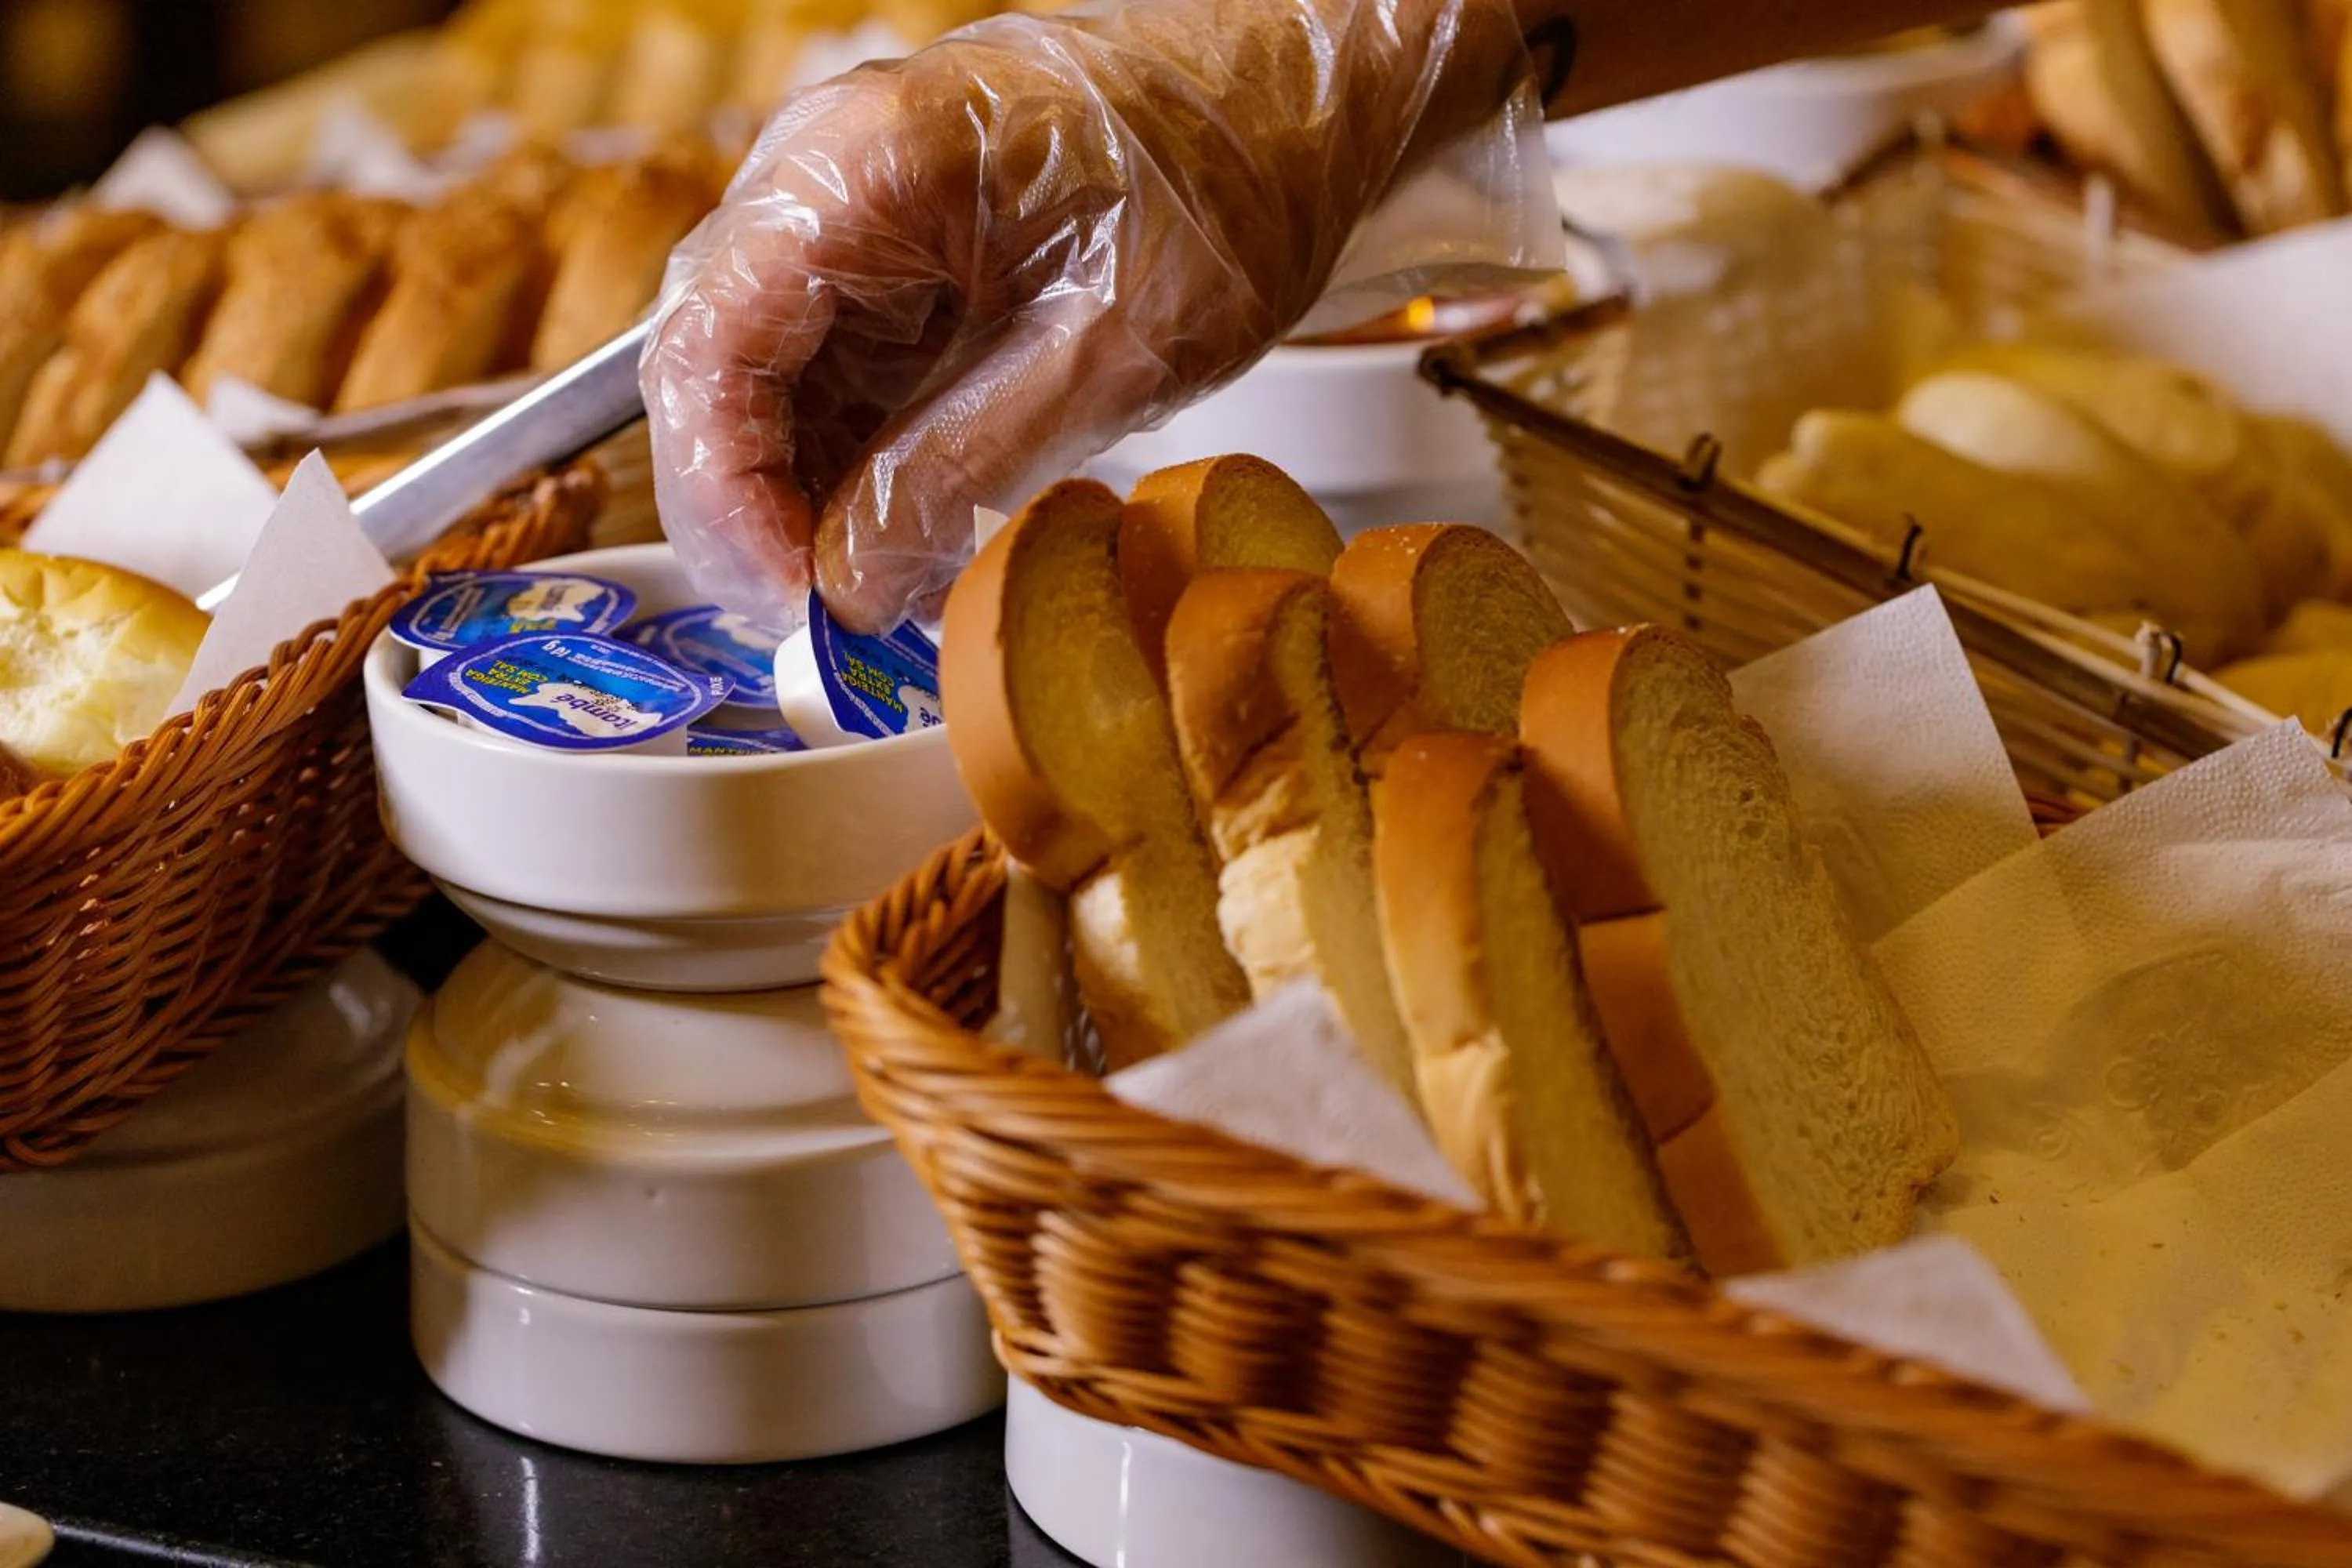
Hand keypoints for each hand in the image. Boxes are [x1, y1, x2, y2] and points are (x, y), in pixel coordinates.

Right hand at [641, 0, 1543, 632]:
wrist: (1293, 111)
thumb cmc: (1226, 181)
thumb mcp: (1108, 351)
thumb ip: (959, 466)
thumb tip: (850, 581)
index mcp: (864, 165)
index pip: (711, 347)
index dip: (725, 495)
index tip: (787, 599)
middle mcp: (827, 173)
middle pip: (713, 366)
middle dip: (750, 511)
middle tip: (819, 626)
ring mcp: (851, 214)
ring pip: (761, 382)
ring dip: (796, 498)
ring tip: (865, 596)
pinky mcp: (891, 259)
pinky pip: (828, 374)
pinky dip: (846, 464)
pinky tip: (890, 536)